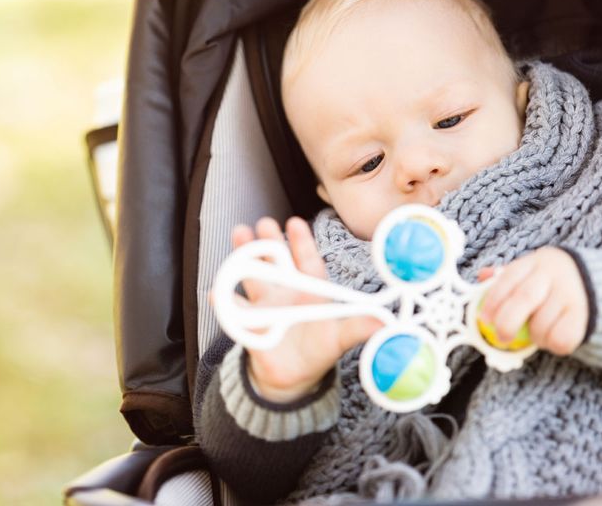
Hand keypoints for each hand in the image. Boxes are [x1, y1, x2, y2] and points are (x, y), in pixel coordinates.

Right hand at [225, 216, 381, 402]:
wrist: (292, 377)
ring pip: (252, 276)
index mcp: (310, 291)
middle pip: (275, 261)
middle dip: (268, 241)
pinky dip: (225, 302)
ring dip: (243, 257)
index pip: (306, 262)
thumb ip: (357, 328)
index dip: (301, 243)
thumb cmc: (317, 350)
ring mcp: (265, 304)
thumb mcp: (339, 339)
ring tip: (238, 237)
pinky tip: (217, 292)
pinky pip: (234, 311)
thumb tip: (384, 323)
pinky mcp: (249, 323)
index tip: (295, 223)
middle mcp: (286, 291)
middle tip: (262, 223)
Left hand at [478, 247, 588, 355]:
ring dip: (533, 336)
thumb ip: (506, 277)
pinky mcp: (584, 316)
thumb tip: (482, 275)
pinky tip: (551, 338)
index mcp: (535, 262)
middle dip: (507, 322)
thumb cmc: (550, 282)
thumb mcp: (530, 272)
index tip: (484, 318)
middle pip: (525, 298)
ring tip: (534, 335)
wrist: (596, 282)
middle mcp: (554, 275)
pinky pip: (562, 337)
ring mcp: (571, 294)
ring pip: (542, 323)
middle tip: (502, 337)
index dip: (493, 300)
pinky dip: (551, 344)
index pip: (509, 278)